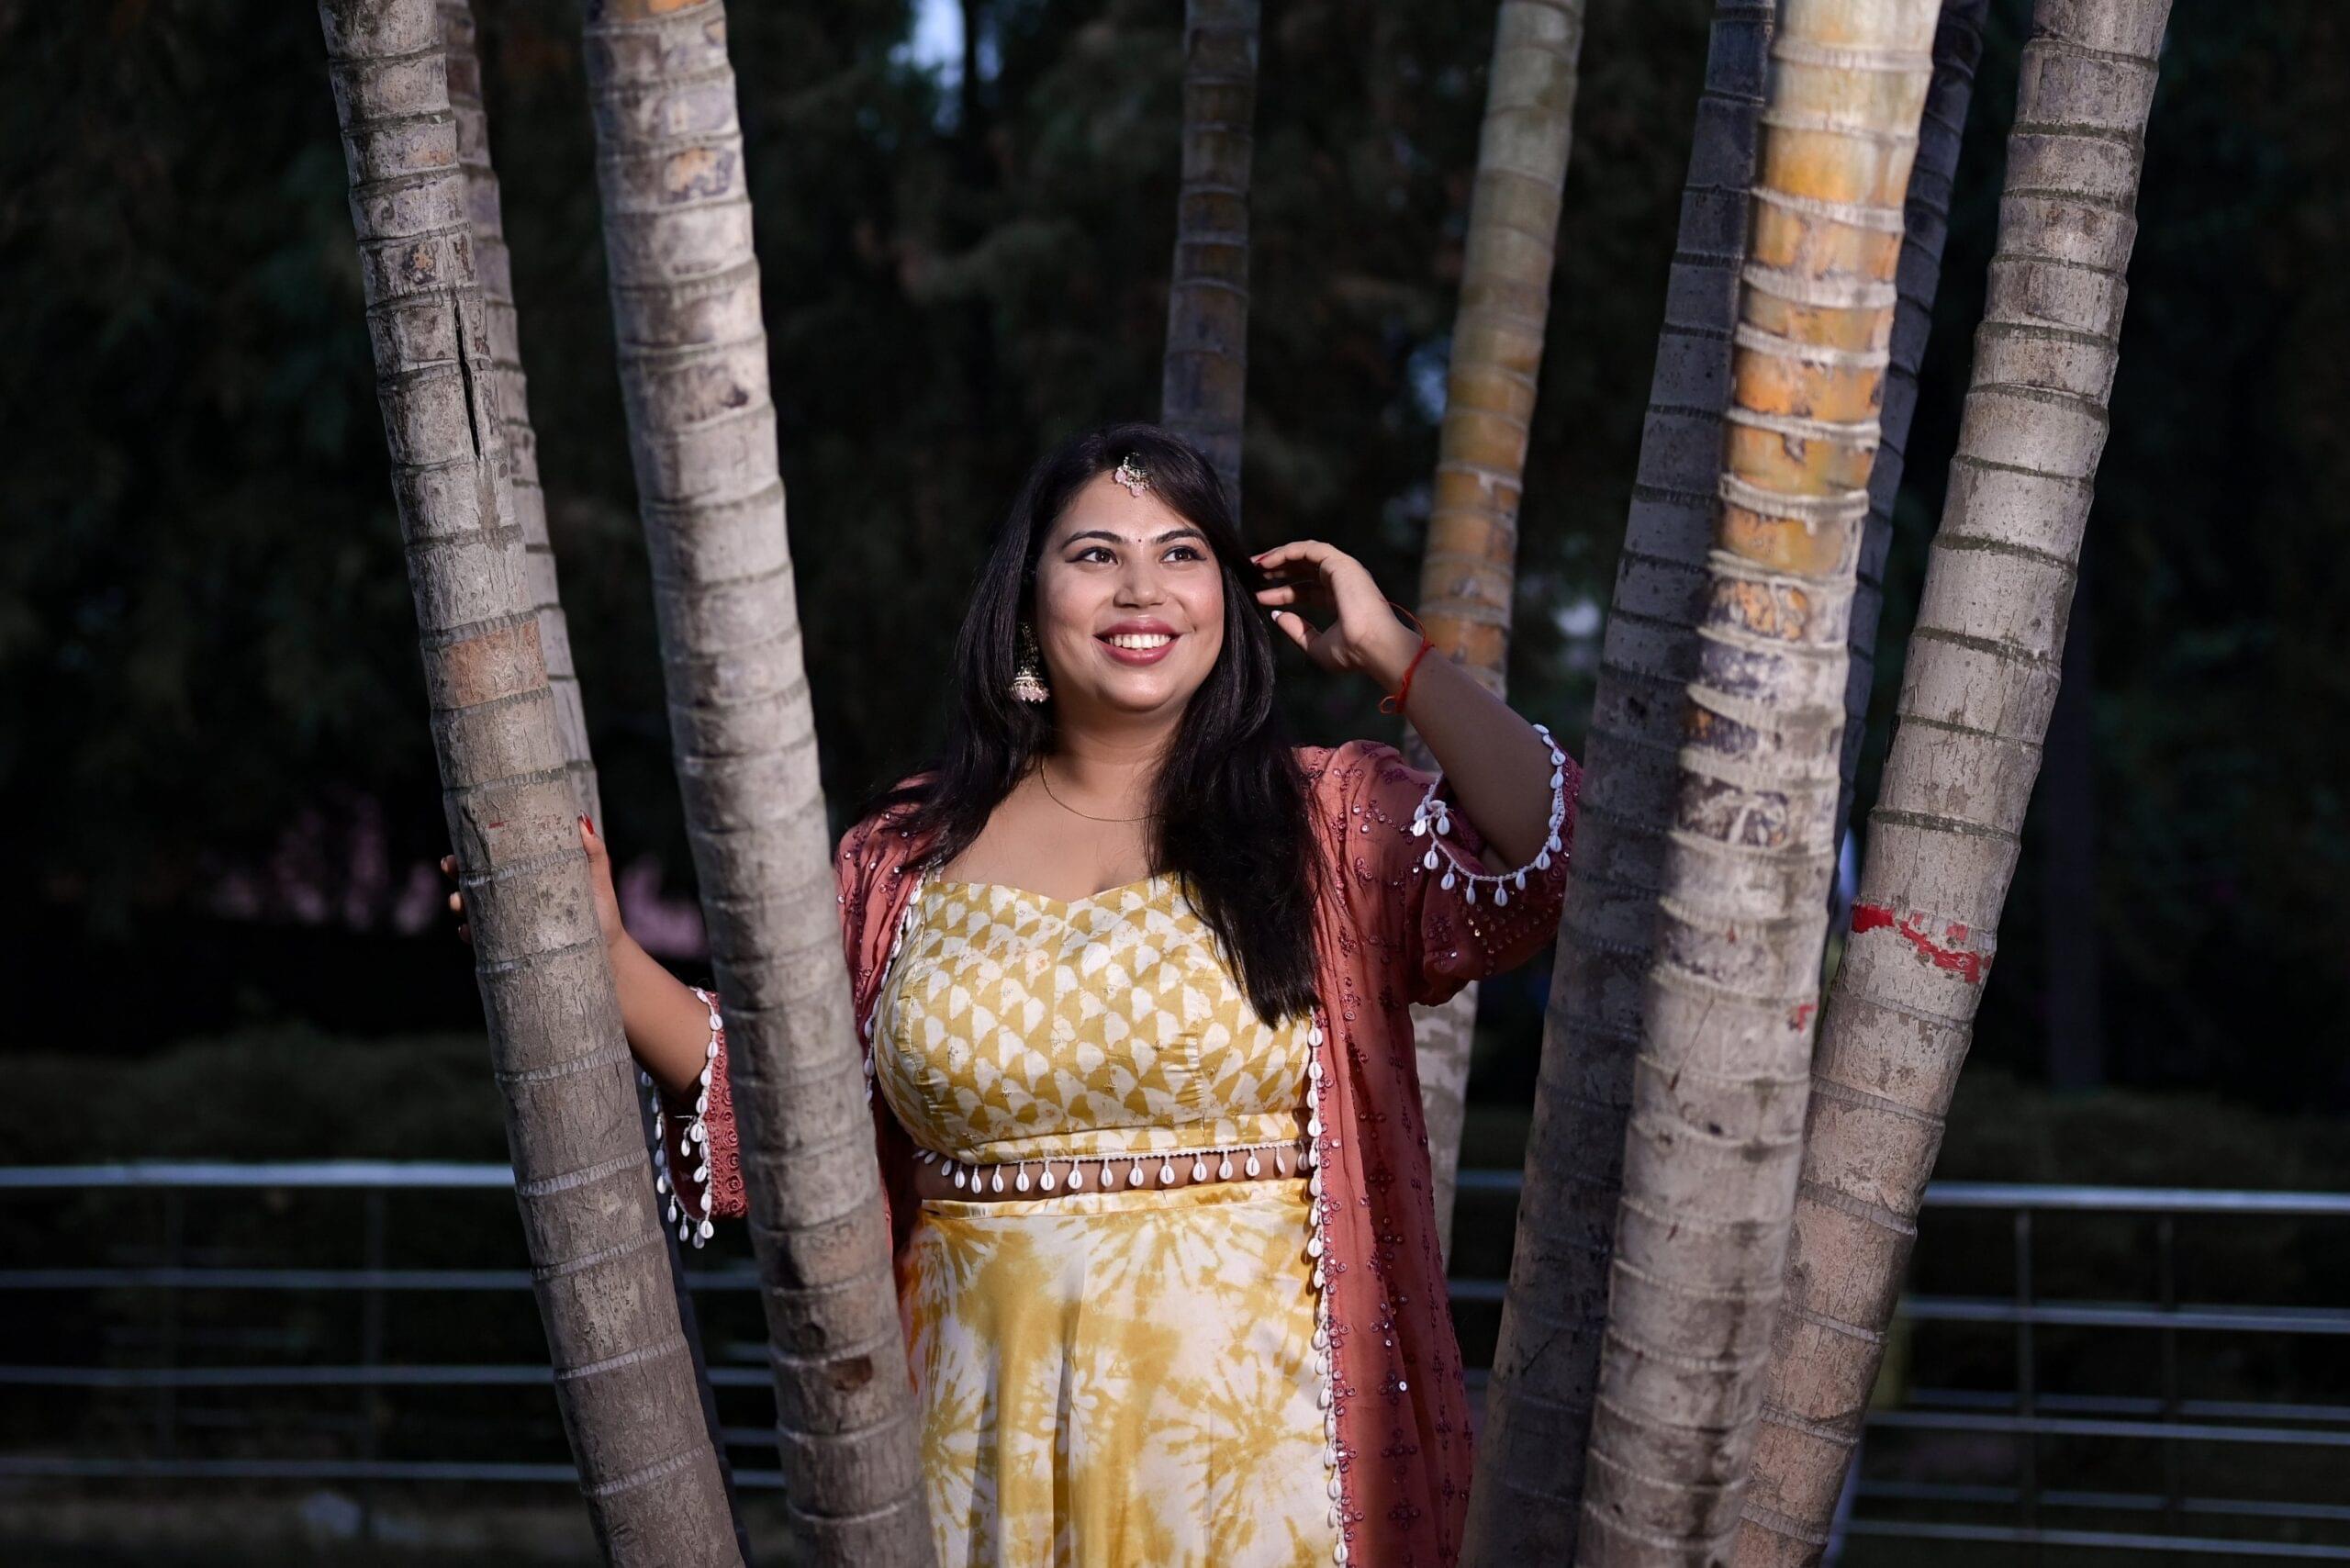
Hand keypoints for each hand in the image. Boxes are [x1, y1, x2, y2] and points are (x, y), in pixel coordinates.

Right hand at [440, 815, 626, 952]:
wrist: (606, 949)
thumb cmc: (600, 909)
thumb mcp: (596, 877)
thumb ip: (592, 852)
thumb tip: (579, 820)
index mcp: (526, 877)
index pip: (493, 862)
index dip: (470, 854)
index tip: (457, 849)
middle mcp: (512, 899)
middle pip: (474, 883)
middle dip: (456, 875)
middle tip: (450, 866)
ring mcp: (509, 923)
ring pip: (472, 912)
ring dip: (459, 905)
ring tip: (458, 903)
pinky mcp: (512, 947)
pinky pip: (484, 942)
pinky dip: (471, 936)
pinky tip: (467, 932)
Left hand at [1250, 539, 1422, 688]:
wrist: (1374, 648)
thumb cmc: (1352, 653)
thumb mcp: (1316, 645)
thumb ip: (1297, 630)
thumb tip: (1277, 615)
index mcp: (1340, 601)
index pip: (1305, 591)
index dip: (1281, 593)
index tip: (1258, 596)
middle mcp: (1342, 582)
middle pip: (1303, 569)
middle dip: (1277, 570)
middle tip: (1252, 573)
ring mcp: (1343, 571)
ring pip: (1304, 554)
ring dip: (1278, 557)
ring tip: (1254, 564)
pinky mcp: (1340, 563)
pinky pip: (1308, 550)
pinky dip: (1286, 552)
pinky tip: (1266, 562)